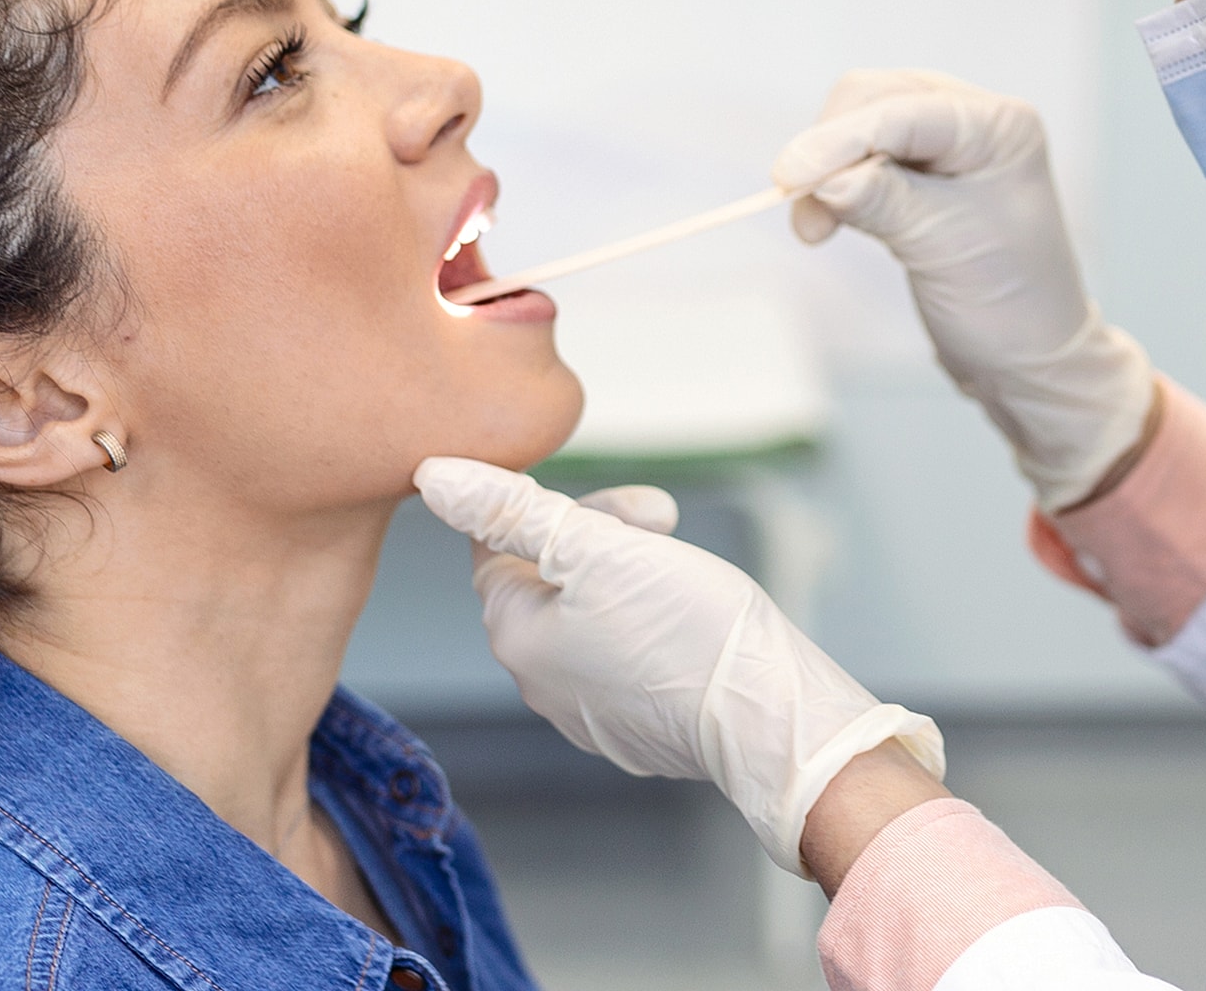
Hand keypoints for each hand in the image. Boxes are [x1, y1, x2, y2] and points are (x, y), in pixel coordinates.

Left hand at [414, 457, 944, 877]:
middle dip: (598, 536)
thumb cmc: (688, 630)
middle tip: (659, 522)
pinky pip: (624, 654)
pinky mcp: (632, 729)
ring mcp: (585, 712)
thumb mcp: (594, 547)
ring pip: (588, 613)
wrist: (770, 720)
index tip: (608, 504)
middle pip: (545, 576)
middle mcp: (536, 682)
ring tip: (681, 565)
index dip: (548, 506)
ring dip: (627, 574)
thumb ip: (509, 509)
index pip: (496, 544)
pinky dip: (650, 624)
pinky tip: (691, 617)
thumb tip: (434, 477)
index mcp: (513, 634)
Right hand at [775, 69, 1156, 511]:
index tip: (787, 177)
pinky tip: (824, 223)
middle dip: (829, 148)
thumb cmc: (1006, 302)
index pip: (904, 111)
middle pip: (872, 99)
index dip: (840, 139)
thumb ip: (883, 202)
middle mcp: (972, 122)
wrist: (1024, 355)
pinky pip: (855, 159)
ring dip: (823, 169)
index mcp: (998, 128)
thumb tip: (822, 179)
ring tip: (814, 229)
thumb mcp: (945, 247)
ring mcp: (942, 146)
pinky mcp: (915, 175)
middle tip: (801, 206)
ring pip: (857, 124)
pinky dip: (829, 186)